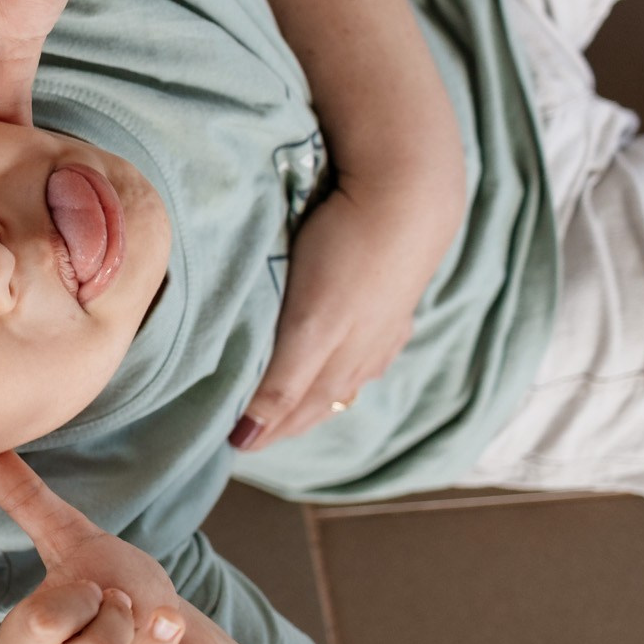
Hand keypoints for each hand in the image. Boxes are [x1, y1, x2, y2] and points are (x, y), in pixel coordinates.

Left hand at [231, 167, 453, 452]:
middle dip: (285, 422)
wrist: (408, 200)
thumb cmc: (346, 251)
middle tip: (254, 438)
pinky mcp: (394, 303)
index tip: (234, 443)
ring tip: (292, 416)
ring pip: (344, 378)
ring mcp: (382, 327)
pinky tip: (347, 373)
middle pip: (318, 398)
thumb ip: (282, 379)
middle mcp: (362, 350)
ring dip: (315, 401)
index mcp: (333, 355)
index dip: (263, 426)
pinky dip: (348, 374)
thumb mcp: (307, 322)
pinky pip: (368, 354)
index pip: (291, 405)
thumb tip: (252, 427)